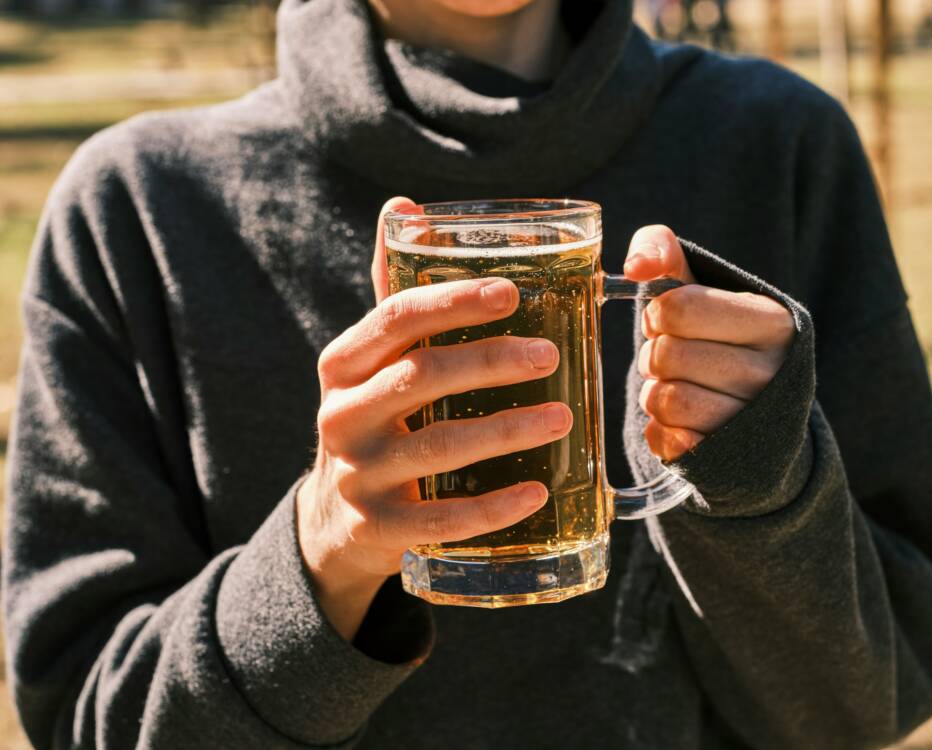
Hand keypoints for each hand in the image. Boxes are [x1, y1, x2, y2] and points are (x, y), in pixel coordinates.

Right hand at [297, 197, 571, 640]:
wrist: (334, 519)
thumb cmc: (375, 417)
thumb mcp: (373, 358)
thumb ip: (395, 289)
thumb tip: (406, 205)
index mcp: (343, 363)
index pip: (396, 318)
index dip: (454, 301)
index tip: (513, 293)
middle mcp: (342, 415)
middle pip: (421, 378)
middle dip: (491, 362)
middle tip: (552, 355)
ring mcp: (357, 476)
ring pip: (438, 447)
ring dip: (506, 431)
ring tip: (564, 417)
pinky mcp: (377, 530)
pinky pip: (441, 519)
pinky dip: (493, 507)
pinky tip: (538, 491)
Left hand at [623, 225, 794, 461]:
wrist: (753, 415)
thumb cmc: (714, 336)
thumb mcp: (698, 284)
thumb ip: (662, 252)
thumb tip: (636, 267)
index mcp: (773, 321)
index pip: (681, 307)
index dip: (659, 314)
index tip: (670, 321)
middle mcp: (772, 373)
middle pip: (667, 355)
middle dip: (654, 356)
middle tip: (672, 359)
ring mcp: (753, 422)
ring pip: (666, 400)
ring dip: (655, 393)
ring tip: (678, 387)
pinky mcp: (729, 461)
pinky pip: (668, 440)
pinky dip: (660, 428)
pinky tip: (681, 421)